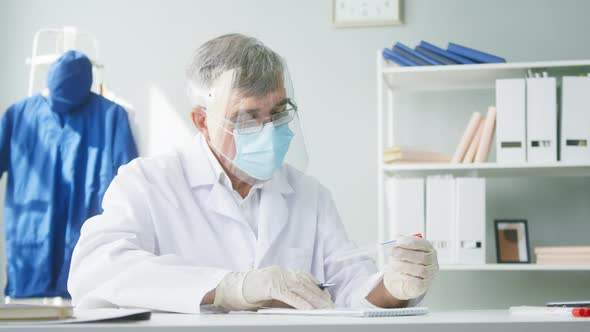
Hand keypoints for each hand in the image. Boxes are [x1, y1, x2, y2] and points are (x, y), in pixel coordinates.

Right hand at [214, 266, 333, 310]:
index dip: (317, 287)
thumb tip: (303, 304)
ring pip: (301, 289)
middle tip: (331, 305)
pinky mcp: (272, 287)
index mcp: (282, 272)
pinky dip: (301, 303)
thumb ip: (286, 296)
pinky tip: (310, 310)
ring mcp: (277, 278)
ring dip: (315, 300)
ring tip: (325, 308)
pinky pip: (290, 296)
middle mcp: (282, 273)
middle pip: (306, 284)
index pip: (304, 278)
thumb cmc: (250, 292)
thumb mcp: (271, 293)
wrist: (232, 288)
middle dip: (320, 295)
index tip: (327, 295)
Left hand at [383, 236, 438, 299]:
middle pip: (422, 257)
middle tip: (392, 252)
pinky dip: (406, 277)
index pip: (423, 244)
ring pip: (420, 270)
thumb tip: (397, 237)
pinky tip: (399, 274)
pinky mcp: (424, 285)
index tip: (398, 242)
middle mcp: (432, 261)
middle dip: (405, 254)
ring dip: (404, 266)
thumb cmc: (403, 262)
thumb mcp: (401, 250)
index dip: (410, 242)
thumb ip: (401, 243)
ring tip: (393, 264)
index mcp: (428, 249)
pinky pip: (417, 282)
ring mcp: (430, 274)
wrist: (401, 280)